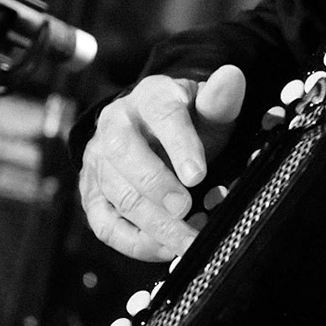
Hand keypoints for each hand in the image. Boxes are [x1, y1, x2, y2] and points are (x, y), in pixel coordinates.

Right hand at [78, 66, 245, 260]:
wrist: (153, 132)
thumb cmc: (188, 122)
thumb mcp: (208, 108)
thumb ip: (220, 99)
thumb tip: (232, 76)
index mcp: (150, 97)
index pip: (162, 113)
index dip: (179, 144)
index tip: (198, 174)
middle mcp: (115, 125)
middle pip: (125, 154)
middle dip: (156, 185)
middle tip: (186, 209)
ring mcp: (99, 160)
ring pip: (116, 192)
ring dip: (152, 221)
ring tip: (187, 238)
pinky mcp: (92, 193)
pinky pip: (104, 223)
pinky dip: (134, 242)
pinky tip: (165, 248)